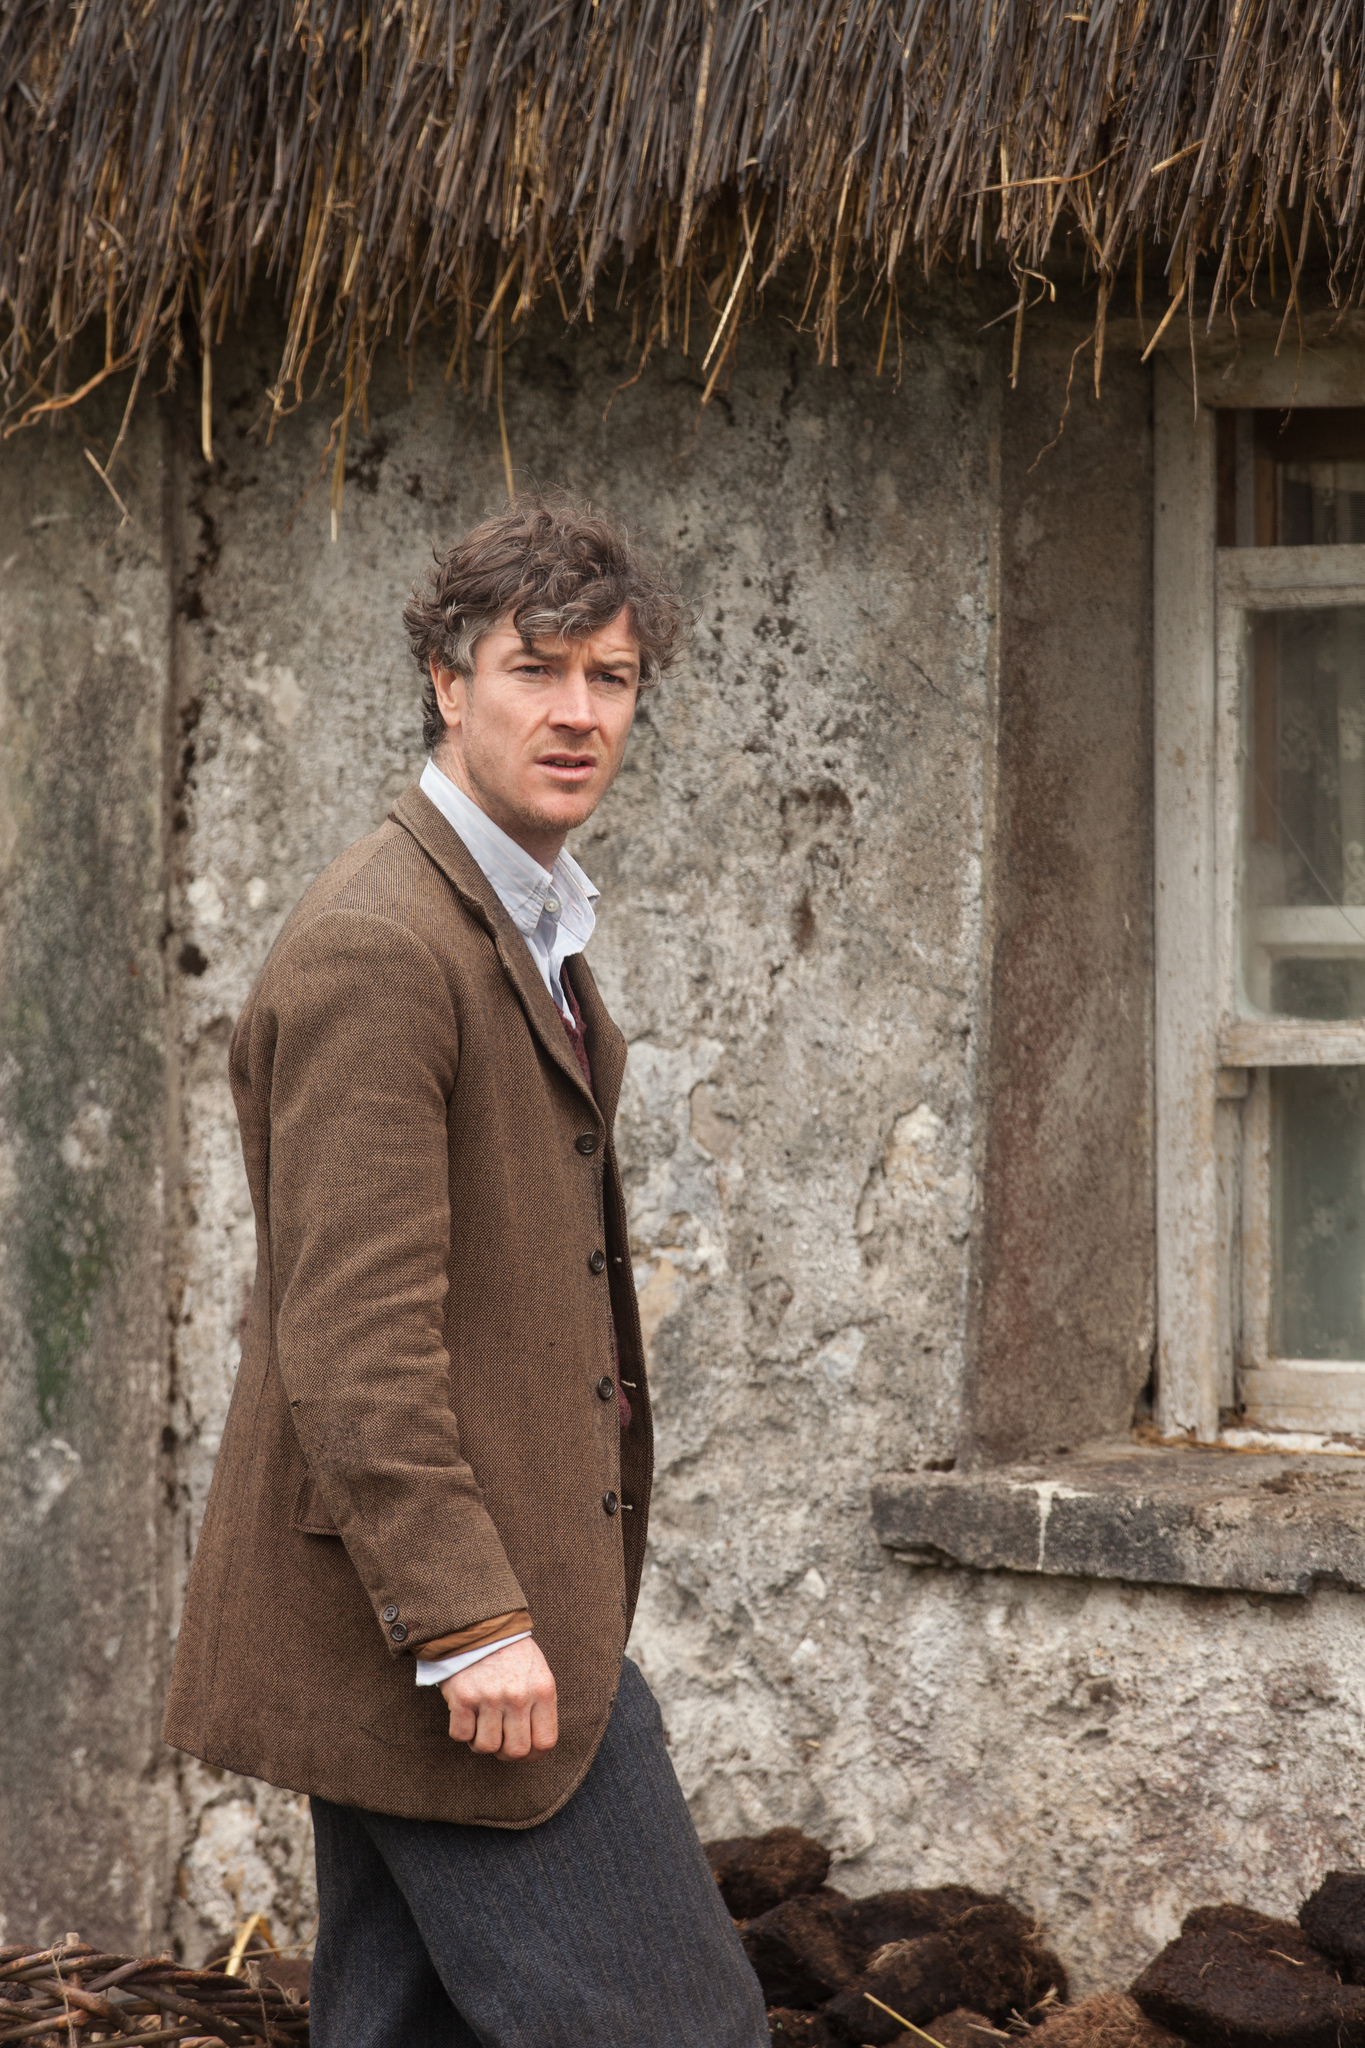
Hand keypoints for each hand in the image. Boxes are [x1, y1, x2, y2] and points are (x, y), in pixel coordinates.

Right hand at [438, 1638, 557, 1760]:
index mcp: (543, 1690)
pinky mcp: (463, 1697)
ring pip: (486, 1747)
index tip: (522, 1749)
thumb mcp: (536, 1672)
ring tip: (480, 1722)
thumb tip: (536, 1744)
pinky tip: (464, 1713)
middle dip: (505, 1751)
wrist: (477, 1623)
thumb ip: (539, 1704)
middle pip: (516, 1751)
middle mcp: (519, 1696)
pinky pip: (460, 1735)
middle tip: (498, 1737)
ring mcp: (490, 1697)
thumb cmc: (509, 1652)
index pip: (545, 1742)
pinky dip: (461, 1730)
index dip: (533, 1753)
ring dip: (480, 1740)